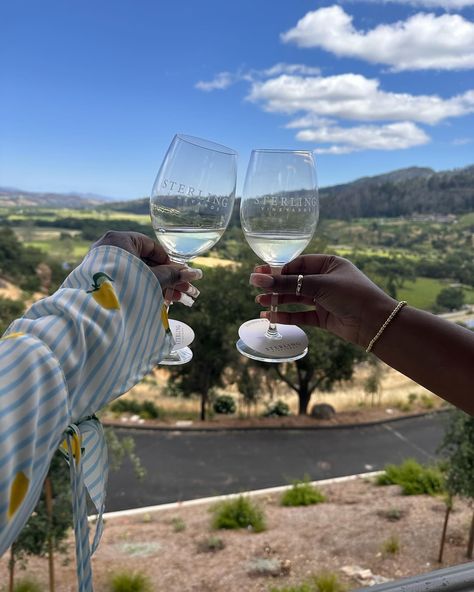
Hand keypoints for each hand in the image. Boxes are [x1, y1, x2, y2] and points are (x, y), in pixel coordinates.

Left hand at [92, 231, 201, 302]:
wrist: (93, 311)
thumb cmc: (126, 287)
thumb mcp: (153, 279)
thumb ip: (173, 275)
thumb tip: (195, 274)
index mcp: (120, 239)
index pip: (151, 246)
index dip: (169, 262)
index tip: (180, 275)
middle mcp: (109, 248)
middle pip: (145, 262)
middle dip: (166, 278)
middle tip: (182, 291)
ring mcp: (103, 265)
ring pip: (137, 274)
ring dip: (157, 286)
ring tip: (174, 300)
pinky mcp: (99, 281)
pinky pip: (126, 281)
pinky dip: (141, 289)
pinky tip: (158, 302)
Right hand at [250, 254, 395, 347]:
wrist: (376, 323)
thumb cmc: (352, 295)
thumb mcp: (318, 285)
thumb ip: (287, 284)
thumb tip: (258, 279)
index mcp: (329, 264)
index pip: (298, 264)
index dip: (279, 270)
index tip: (261, 275)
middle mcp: (326, 280)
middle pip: (294, 281)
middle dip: (276, 285)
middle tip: (254, 286)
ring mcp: (325, 299)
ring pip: (296, 299)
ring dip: (278, 300)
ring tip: (259, 301)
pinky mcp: (324, 318)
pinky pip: (301, 315)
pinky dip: (287, 316)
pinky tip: (271, 316)